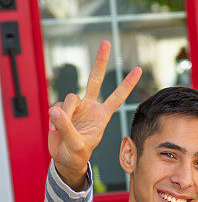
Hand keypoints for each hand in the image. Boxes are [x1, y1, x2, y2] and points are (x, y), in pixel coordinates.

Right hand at [48, 40, 141, 188]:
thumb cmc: (76, 154)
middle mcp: (90, 107)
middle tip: (106, 42)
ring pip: (70, 98)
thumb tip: (56, 110)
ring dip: (65, 114)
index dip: (126, 84)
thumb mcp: (76, 144)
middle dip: (100, 61)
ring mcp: (76, 107)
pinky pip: (57, 106)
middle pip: (95, 79)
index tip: (137, 69)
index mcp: (101, 116)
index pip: (117, 97)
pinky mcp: (62, 109)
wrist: (64, 159)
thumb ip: (67, 127)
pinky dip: (55, 118)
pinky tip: (55, 129)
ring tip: (60, 129)